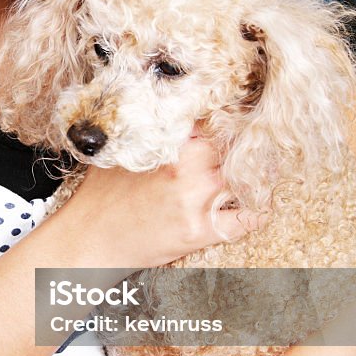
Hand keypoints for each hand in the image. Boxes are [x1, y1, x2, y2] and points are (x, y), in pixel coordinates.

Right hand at [71, 134, 265, 268]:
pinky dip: (257, 213)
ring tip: (266, 174)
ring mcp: (196, 200)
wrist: (88, 240)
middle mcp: (188, 168)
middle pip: (237, 147)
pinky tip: (261, 208)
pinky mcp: (199, 231)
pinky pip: (244, 220)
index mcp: (170, 143)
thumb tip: (172, 116)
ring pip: (246, 180)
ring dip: (258, 177)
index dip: (234, 117)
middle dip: (249, 146)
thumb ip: (152, 133)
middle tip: (263, 145)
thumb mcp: (122, 152)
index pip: (216, 120)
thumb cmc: (101, 195)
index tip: (245, 116)